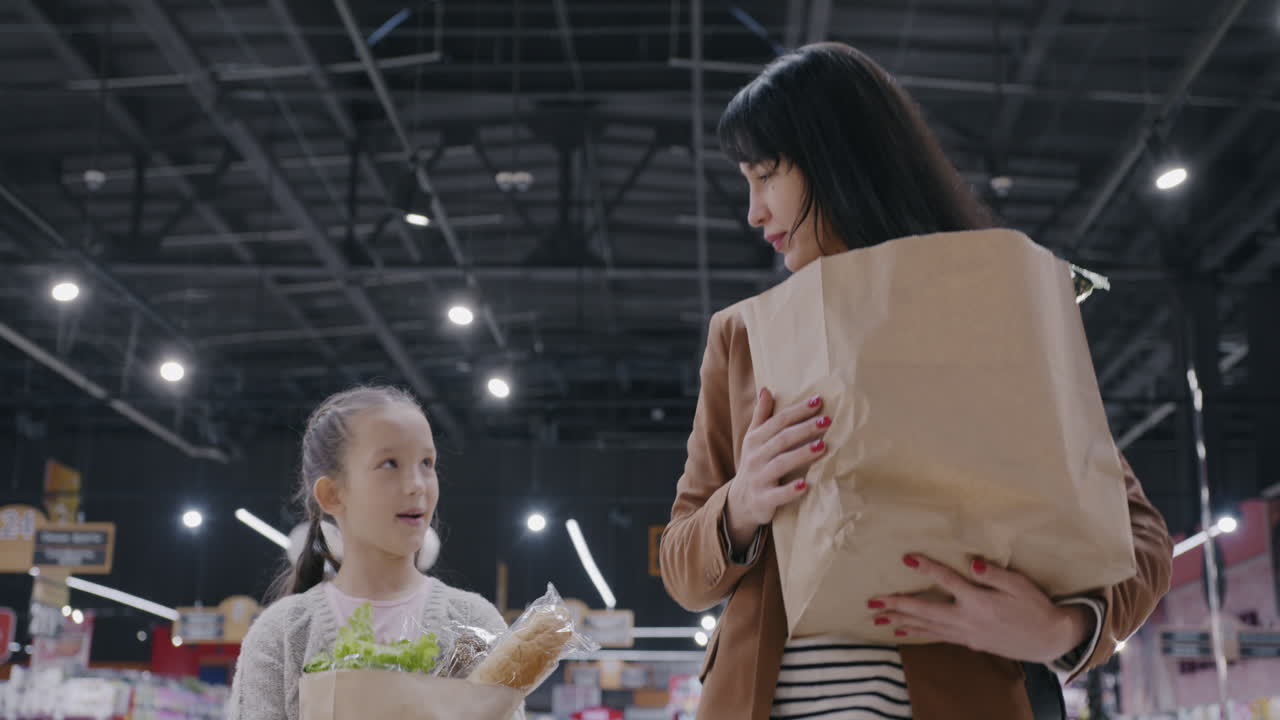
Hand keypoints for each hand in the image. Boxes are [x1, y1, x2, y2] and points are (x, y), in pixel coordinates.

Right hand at [724, 387, 829, 549]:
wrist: (740, 501)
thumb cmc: (755, 464)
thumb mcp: (754, 440)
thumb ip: (762, 416)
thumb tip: (765, 389)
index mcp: (755, 439)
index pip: (778, 421)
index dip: (798, 411)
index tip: (818, 401)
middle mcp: (755, 456)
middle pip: (782, 439)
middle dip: (804, 429)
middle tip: (827, 421)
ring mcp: (758, 478)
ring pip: (781, 464)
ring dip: (801, 455)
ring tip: (822, 447)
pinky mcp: (763, 499)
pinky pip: (777, 495)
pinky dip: (790, 490)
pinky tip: (806, 485)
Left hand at [869, 555, 1091, 664]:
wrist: (1049, 639)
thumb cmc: (1036, 607)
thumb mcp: (1020, 585)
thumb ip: (995, 574)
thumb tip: (973, 562)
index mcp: (979, 601)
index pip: (948, 581)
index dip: (927, 568)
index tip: (907, 558)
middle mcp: (968, 619)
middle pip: (926, 610)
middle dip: (897, 605)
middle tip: (872, 601)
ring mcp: (966, 633)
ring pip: (926, 627)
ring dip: (900, 621)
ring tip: (877, 617)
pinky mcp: (969, 642)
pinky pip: (936, 636)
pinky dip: (917, 633)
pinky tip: (902, 632)